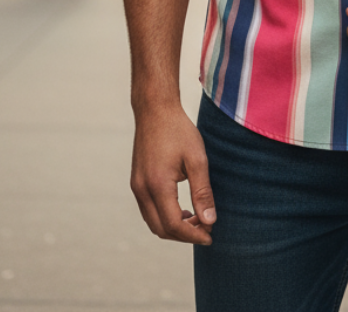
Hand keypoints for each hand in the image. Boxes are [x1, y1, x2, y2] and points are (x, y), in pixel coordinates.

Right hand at [129, 102, 216, 245]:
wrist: (155, 110)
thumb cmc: (178, 130)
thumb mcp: (197, 159)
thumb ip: (203, 192)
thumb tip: (210, 221)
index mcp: (157, 185)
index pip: (173, 225)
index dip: (193, 235)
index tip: (210, 236)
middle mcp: (142, 190)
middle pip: (161, 229)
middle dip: (184, 235)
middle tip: (206, 229)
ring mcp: (136, 187)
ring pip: (153, 222)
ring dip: (174, 228)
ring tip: (197, 220)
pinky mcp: (136, 182)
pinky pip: (148, 211)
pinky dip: (164, 217)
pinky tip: (182, 210)